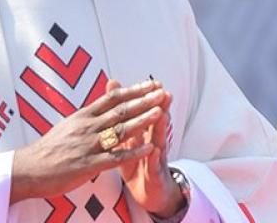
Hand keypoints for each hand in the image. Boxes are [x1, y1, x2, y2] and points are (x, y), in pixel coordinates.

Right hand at [10, 79, 166, 202]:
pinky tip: (149, 148)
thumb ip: (86, 118)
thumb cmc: (47, 150)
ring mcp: (89, 145)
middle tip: (162, 91)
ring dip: (143, 120)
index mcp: (83, 116)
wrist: (28, 168)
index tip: (150, 83)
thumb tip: (99, 108)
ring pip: (121, 130)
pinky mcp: (89, 165)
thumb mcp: (67, 126)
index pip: (112, 98)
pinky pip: (116, 158)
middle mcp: (88, 127)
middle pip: (121, 110)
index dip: (134, 90)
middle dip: (144, 100)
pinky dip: (134, 152)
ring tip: (161, 111)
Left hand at [109, 79, 184, 216]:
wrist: (150, 194)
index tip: (148, 82)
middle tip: (163, 92)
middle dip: (159, 107)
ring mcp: (156, 159)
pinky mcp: (155, 176)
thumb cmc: (137, 163)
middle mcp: (152, 142)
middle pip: (155, 122)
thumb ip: (123, 118)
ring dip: (160, 128)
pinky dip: (154, 158)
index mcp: (143, 133)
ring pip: (158, 141)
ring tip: (162, 114)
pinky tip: (154, 151)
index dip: (146, 99)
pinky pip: (153, 167)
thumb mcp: (128, 140)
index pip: (144, 113)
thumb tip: (114, 93)